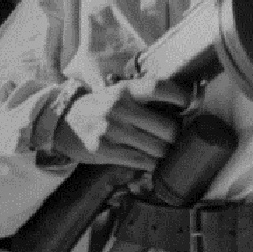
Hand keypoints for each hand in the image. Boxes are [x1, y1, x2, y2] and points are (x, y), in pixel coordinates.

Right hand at [52, 77, 188, 171]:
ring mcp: (111, 130)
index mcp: (126, 89)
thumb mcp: (119, 92)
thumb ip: (143, 97)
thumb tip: (180, 107)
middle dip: (175, 135)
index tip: (189, 104)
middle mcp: (119, 107)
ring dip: (164, 152)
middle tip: (175, 136)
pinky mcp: (103, 150)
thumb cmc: (100, 105)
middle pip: (166, 126)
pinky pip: (140, 161)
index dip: (180, 96)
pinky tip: (151, 161)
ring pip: (156, 148)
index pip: (158, 88)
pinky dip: (151, 164)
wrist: (63, 120)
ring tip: (163, 150)